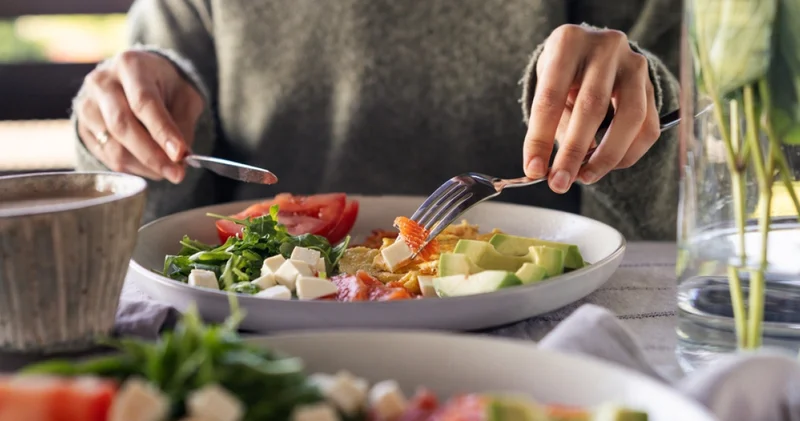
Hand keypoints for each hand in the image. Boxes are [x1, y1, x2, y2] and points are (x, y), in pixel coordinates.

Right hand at [74, 50, 204, 182]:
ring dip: (145, 166)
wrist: (136, 79)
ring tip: (168, 170)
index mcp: (130, 65)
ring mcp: (87, 104)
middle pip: (123, 126)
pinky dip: (132, 168)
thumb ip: (183, 123)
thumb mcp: (184, 95)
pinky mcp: (82, 126)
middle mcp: (102, 82)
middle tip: (177, 174)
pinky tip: (149, 165)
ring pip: (113, 146)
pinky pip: (106, 156)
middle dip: (153, 155)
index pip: (144, 102)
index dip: (162, 131)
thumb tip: (180, 157)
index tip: (180, 154)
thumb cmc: (164, 86)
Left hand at [522, 24, 660, 192]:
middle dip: (573, 152)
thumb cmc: (564, 72)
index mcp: (569, 43)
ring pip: (630, 117)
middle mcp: (606, 47)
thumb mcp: (547, 85)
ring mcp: (634, 64)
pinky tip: (608, 165)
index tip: (533, 169)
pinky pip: (647, 127)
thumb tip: (545, 169)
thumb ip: (550, 122)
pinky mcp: (652, 85)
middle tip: (559, 182)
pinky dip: (628, 153)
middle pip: (591, 107)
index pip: (550, 97)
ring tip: (585, 177)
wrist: (594, 50)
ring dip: (606, 156)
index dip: (540, 138)